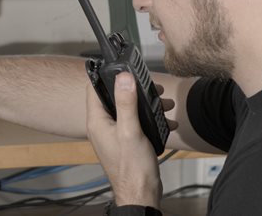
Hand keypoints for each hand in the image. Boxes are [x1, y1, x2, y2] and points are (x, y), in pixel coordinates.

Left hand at [86, 73, 165, 207]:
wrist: (141, 193)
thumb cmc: (132, 167)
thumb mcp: (130, 130)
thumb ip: (126, 103)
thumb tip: (123, 77)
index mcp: (97, 122)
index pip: (94, 88)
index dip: (106, 75)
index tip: (122, 67)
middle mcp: (103, 126)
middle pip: (115, 97)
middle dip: (135, 90)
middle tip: (152, 87)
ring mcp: (115, 134)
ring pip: (129, 109)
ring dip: (147, 105)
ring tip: (165, 103)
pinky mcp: (127, 141)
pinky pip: (138, 123)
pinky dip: (151, 120)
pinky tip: (167, 121)